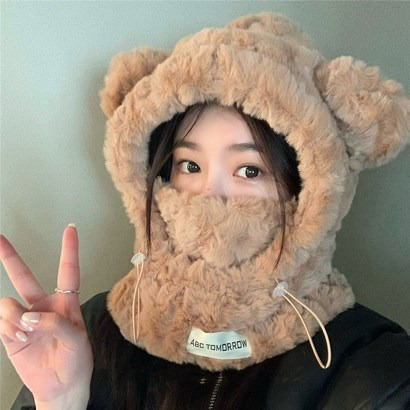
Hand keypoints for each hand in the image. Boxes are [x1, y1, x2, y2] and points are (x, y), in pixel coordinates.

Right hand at [0, 225, 92, 406]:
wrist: (61, 386)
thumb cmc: (76, 359)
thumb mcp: (77, 339)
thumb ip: (56, 323)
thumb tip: (29, 316)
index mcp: (65, 302)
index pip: (68, 271)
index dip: (69, 249)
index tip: (71, 228)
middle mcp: (43, 305)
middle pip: (24, 276)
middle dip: (10, 257)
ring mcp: (25, 318)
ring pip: (9, 303)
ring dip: (15, 317)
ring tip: (26, 333)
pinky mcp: (11, 333)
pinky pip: (2, 321)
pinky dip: (8, 328)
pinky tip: (20, 338)